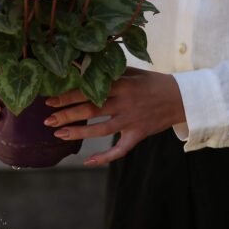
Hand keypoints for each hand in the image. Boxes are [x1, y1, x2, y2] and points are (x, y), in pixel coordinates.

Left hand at [44, 67, 185, 166]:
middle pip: (92, 109)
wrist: (181, 98)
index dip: (69, 96)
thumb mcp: (133, 72)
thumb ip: (111, 72)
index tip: (50, 99)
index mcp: (123, 85)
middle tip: (47, 119)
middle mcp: (125, 102)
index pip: (90, 90)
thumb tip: (83, 66)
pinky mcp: (138, 134)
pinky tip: (89, 161)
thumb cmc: (153, 82)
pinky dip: (105, 157)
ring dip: (78, 132)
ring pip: (101, 129)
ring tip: (59, 133)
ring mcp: (132, 120)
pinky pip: (120, 149)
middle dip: (67, 114)